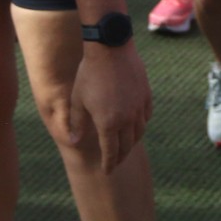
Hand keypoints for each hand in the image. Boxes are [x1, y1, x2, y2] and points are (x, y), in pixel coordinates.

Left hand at [67, 43, 152, 172]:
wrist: (110, 48)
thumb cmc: (89, 74)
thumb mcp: (78, 100)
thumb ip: (77, 124)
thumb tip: (75, 142)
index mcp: (108, 122)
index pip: (110, 152)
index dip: (109, 164)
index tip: (107, 172)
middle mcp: (126, 118)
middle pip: (127, 145)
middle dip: (121, 157)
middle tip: (116, 162)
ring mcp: (138, 106)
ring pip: (139, 132)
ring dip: (132, 142)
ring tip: (126, 145)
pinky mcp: (146, 94)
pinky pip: (146, 116)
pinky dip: (141, 124)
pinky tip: (136, 125)